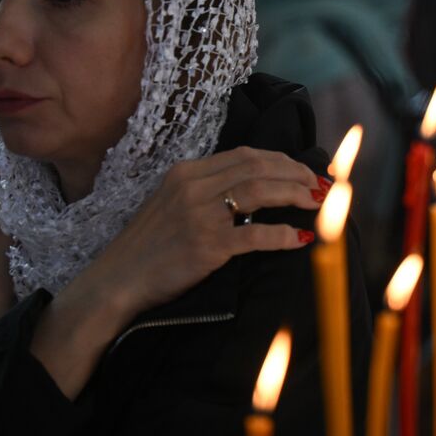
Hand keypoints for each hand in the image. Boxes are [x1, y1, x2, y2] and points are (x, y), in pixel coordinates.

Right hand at [81, 147, 325, 320]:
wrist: (116, 281)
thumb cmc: (149, 246)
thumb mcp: (172, 203)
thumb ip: (207, 189)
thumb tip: (255, 186)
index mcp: (187, 172)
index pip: (246, 155)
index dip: (282, 160)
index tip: (304, 170)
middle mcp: (194, 187)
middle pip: (258, 167)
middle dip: (296, 173)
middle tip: (320, 185)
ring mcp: (199, 215)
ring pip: (260, 191)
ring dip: (295, 194)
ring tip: (318, 202)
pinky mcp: (206, 247)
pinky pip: (253, 235)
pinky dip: (281, 234)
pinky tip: (300, 238)